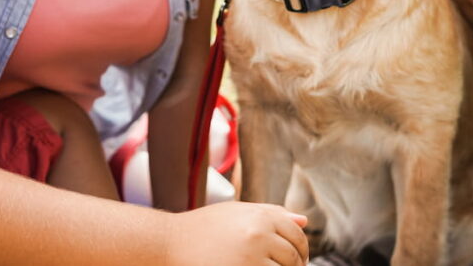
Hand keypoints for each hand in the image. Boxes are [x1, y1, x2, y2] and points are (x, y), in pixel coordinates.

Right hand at [168, 201, 307, 265]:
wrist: (169, 244)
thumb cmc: (204, 228)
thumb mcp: (238, 213)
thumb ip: (272, 214)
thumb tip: (303, 221)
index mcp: (261, 217)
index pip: (296, 236)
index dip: (302, 250)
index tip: (299, 259)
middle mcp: (259, 236)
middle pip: (293, 258)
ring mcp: (249, 260)